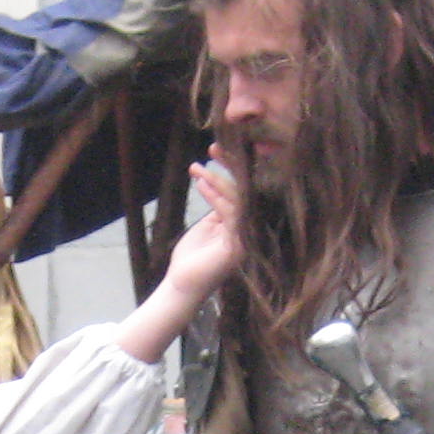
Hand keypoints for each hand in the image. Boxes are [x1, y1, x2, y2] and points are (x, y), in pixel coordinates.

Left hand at [164, 156, 244, 303]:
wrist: (182, 285)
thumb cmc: (193, 258)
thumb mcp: (208, 225)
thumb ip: (219, 207)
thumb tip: (221, 182)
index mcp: (245, 225)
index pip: (245, 190)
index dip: (233, 168)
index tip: (217, 149)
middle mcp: (250, 231)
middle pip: (247, 191)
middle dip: (230, 166)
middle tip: (213, 147)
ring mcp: (246, 239)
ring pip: (238, 199)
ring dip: (216, 179)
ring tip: (196, 168)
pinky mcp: (236, 247)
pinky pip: (231, 214)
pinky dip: (215, 196)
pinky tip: (201, 183)